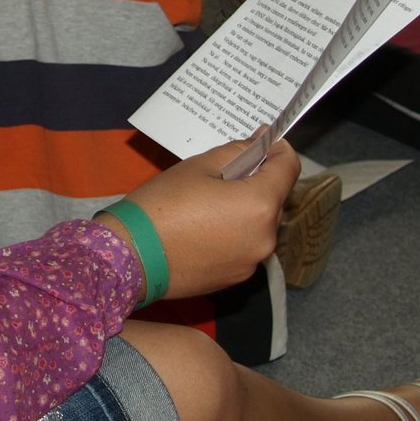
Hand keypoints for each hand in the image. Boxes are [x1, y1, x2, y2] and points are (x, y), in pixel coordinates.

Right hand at [96, 135, 297, 301]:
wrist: (131, 255)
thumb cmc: (163, 203)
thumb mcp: (200, 165)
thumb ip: (238, 151)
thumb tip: (261, 143)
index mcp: (260, 204)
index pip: (288, 168)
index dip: (278, 149)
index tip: (262, 142)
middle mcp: (266, 237)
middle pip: (274, 198)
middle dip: (256, 181)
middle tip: (221, 174)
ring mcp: (252, 262)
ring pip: (259, 224)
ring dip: (245, 209)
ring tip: (207, 205)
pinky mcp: (236, 278)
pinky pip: (244, 246)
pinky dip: (233, 233)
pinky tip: (203, 230)